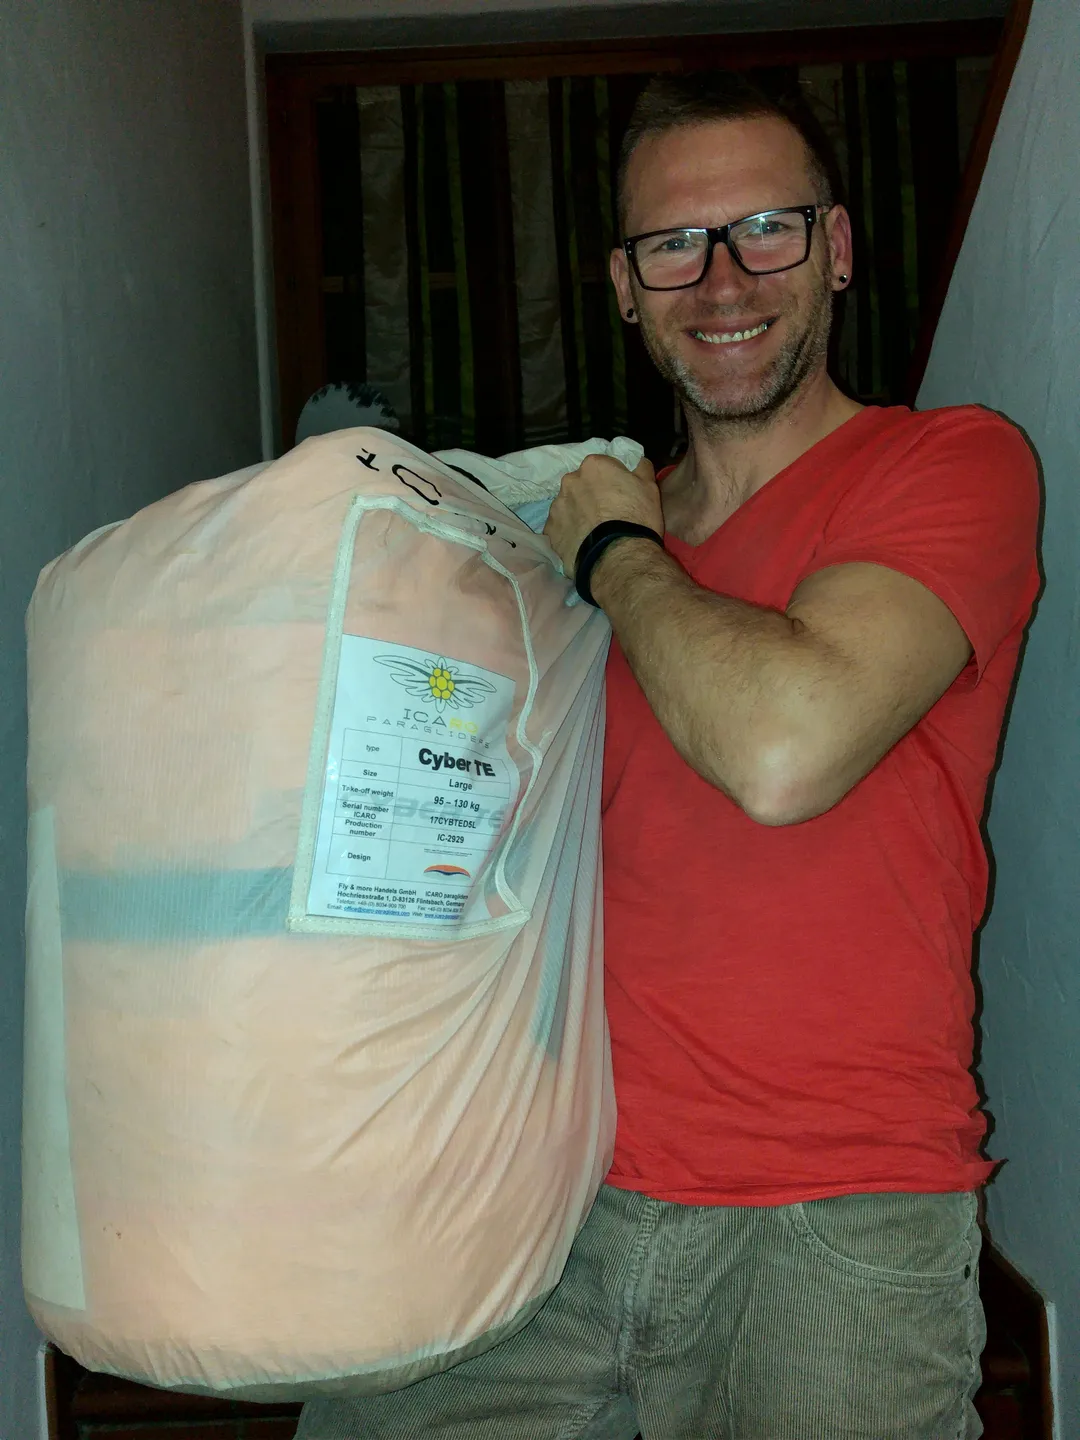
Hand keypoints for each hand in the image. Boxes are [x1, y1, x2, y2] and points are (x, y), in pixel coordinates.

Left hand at [543, 454, 661, 575]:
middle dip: (591, 495)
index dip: (612, 481)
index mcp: (593, 466)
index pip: (602, 467)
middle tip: (606, 515)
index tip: (620, 495)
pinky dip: (568, 532)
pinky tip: (581, 543)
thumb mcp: (649, 487)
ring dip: (578, 513)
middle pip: (581, 485)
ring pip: (568, 506)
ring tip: (593, 532)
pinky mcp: (550, 530)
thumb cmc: (637, 518)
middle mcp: (570, 481)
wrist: (618, 556)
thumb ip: (641, 468)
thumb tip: (638, 461)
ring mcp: (556, 506)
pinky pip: (559, 527)